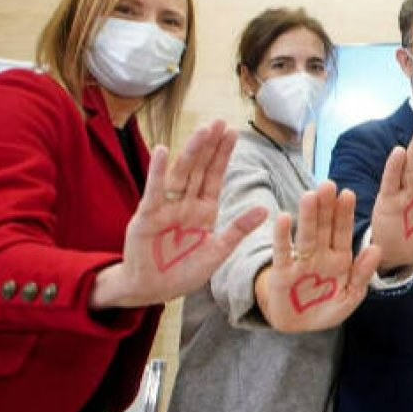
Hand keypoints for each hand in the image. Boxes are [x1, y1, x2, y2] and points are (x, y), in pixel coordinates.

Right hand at [91, 121, 266, 308]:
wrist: (151, 291)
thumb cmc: (183, 272)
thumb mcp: (218, 251)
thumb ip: (238, 230)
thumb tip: (265, 209)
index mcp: (203, 211)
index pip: (215, 176)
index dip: (223, 154)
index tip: (233, 131)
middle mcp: (185, 204)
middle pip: (199, 169)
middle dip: (210, 146)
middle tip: (220, 121)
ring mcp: (166, 208)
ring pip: (181, 175)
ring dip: (191, 152)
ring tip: (202, 130)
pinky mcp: (147, 217)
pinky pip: (154, 191)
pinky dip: (158, 172)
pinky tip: (164, 151)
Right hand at [256, 181, 381, 331]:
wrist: (301, 327)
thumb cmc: (328, 308)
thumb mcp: (351, 295)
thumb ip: (363, 273)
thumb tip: (377, 249)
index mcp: (341, 259)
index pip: (344, 232)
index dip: (345, 214)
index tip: (348, 194)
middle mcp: (321, 255)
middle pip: (324, 227)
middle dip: (327, 207)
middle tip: (328, 184)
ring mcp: (302, 262)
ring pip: (306, 235)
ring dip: (308, 216)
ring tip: (310, 196)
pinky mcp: (283, 272)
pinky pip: (283, 252)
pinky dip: (282, 236)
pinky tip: (283, 217)